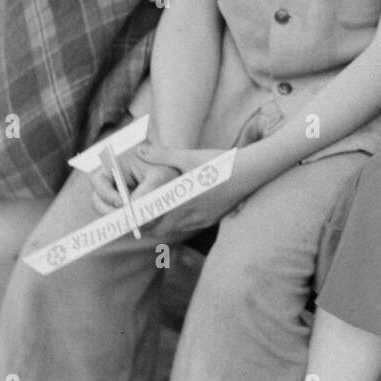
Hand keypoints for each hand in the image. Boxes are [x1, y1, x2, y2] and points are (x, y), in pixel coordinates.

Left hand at [102, 140, 245, 237]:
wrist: (249, 173)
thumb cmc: (218, 163)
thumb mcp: (189, 156)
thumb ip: (162, 155)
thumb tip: (140, 150)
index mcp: (179, 200)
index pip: (150, 219)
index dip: (138, 217)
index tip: (130, 210)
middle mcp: (189, 215)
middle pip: (158, 229)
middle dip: (148, 222)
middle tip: (142, 208)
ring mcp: (200, 220)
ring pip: (173, 230)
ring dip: (164, 222)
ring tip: (160, 207)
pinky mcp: (210, 221)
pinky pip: (188, 228)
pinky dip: (179, 222)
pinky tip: (181, 207)